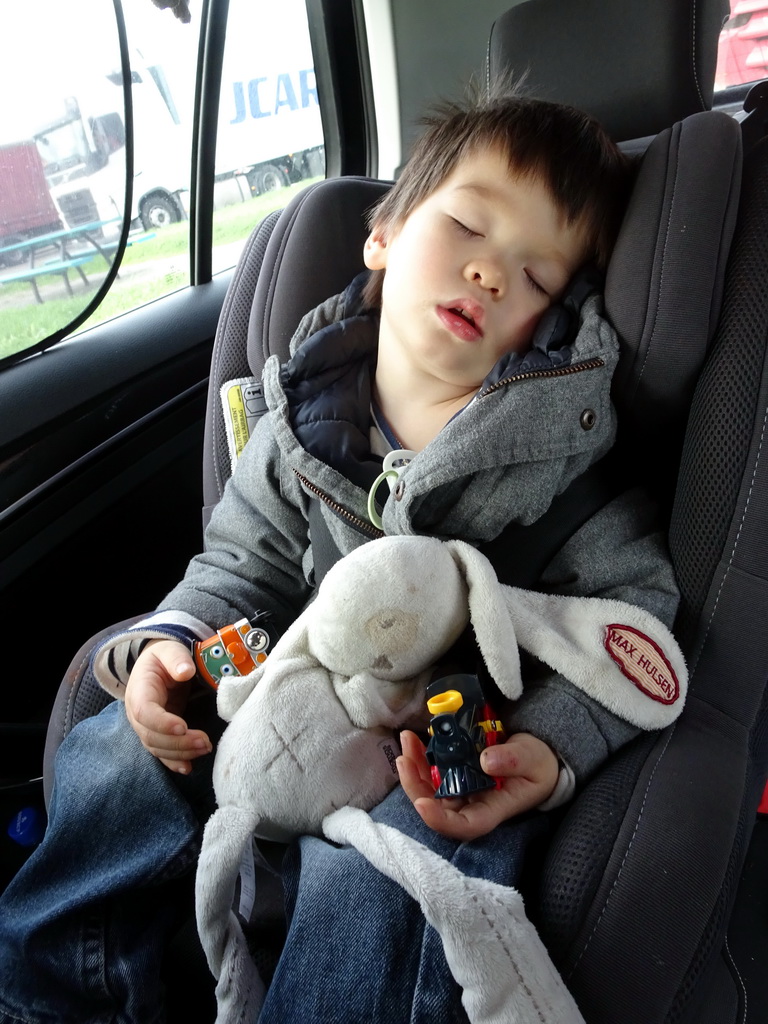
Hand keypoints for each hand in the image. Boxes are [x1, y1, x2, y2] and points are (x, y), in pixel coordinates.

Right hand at [125, 639, 211, 772]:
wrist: (157, 666)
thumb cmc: (164, 657)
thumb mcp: (169, 650)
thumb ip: (176, 658)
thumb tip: (185, 671)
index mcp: (139, 690)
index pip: (145, 712)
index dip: (162, 722)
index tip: (183, 726)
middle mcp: (137, 713)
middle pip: (152, 735)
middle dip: (178, 743)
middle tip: (205, 742)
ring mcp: (145, 726)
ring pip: (157, 747)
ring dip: (181, 753)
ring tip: (206, 748)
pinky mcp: (156, 734)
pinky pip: (161, 752)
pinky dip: (174, 762)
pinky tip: (188, 768)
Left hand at [397, 729, 558, 840]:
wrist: (536, 756)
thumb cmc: (538, 764)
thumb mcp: (534, 761)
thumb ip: (514, 760)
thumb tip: (486, 760)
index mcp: (492, 810)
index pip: (464, 825)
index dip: (440, 820)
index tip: (422, 803)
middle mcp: (471, 804)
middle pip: (437, 808)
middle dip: (415, 787)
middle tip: (405, 759)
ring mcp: (460, 790)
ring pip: (428, 789)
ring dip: (413, 769)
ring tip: (407, 740)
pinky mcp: (453, 773)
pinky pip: (430, 771)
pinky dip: (419, 757)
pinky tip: (413, 739)